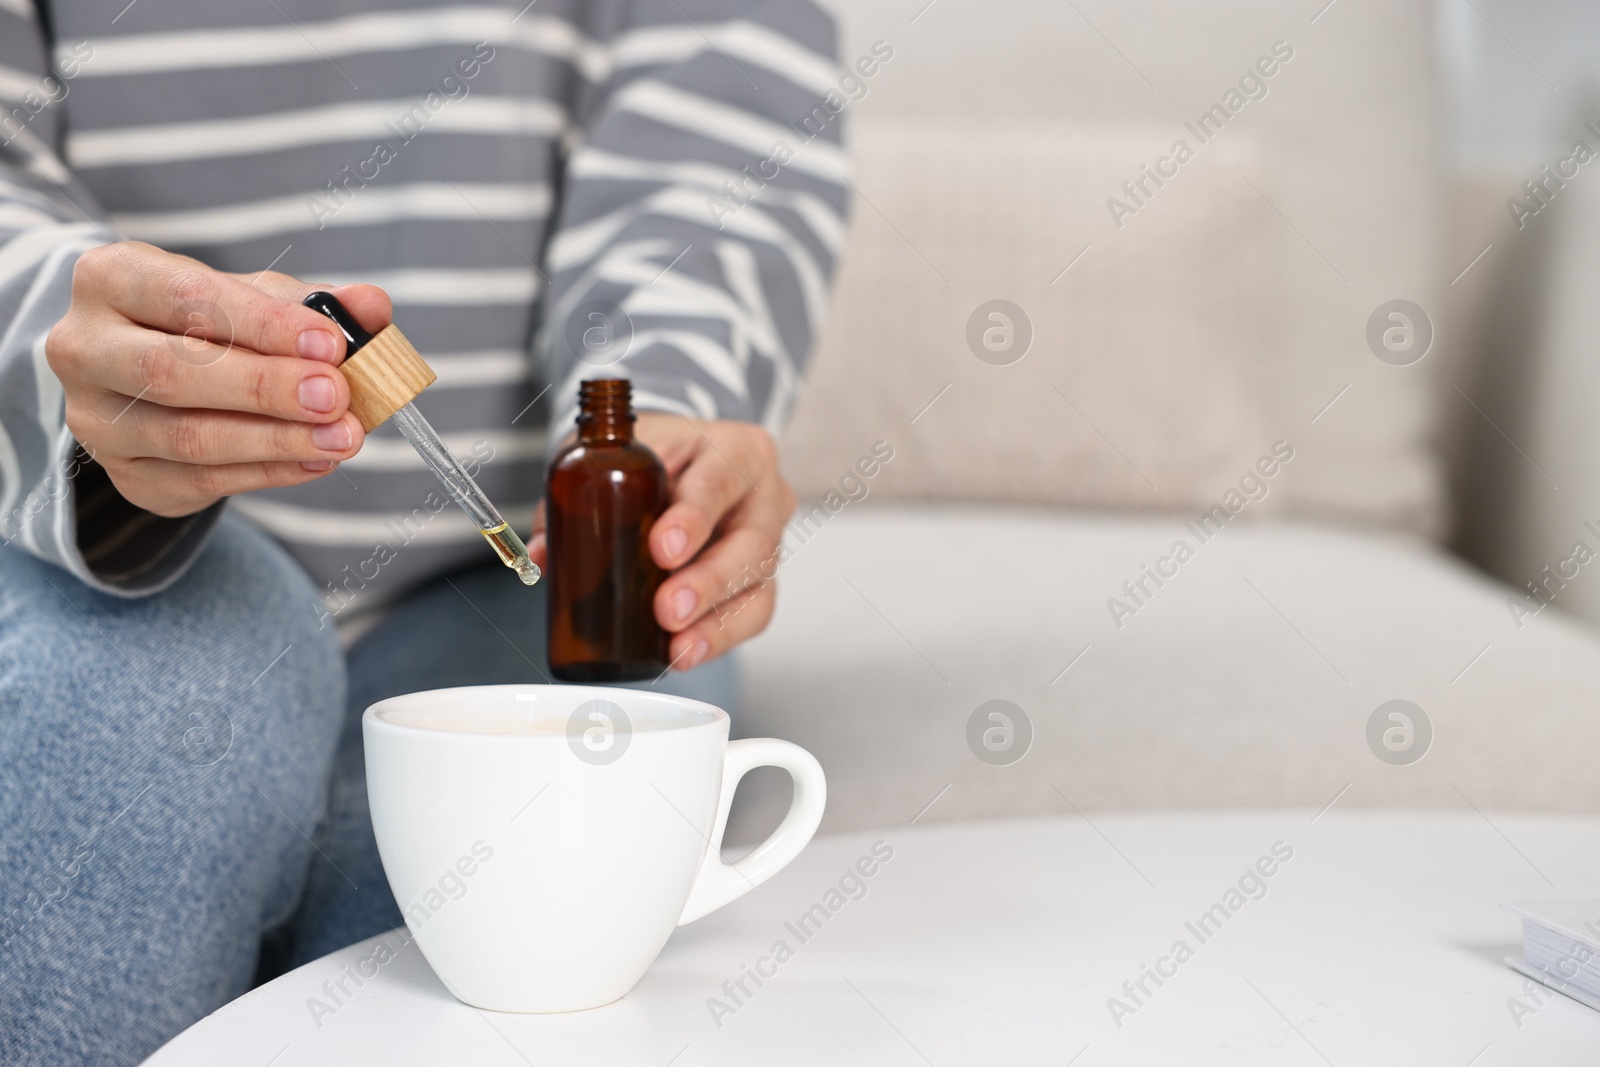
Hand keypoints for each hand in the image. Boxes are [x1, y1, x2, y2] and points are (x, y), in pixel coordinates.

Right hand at [46, 241, 390, 517]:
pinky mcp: (127, 475)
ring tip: (344, 436)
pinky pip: (202, 481)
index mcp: (110, 279)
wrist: (145, 375)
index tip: (331, 342)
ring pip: (186, 437)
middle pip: (172, 372)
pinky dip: (270, 472)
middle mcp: (84, 348)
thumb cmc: (207, 322)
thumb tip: (372, 306)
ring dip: (276, 440)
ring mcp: (97, 420)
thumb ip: (313, 301)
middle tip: (338, 395)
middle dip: (265, 387)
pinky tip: (318, 459)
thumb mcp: (255, 296)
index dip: (261, 323)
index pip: (184, 297)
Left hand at [527, 413, 795, 669]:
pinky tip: (685, 654)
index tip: (661, 549)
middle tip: (667, 609)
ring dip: (716, 622)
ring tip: (677, 647)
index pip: (720, 482)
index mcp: (737, 450)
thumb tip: (540, 554)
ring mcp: (769, 542)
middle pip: (753, 544)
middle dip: (709, 582)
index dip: (694, 518)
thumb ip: (576, 496)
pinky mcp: (760, 580)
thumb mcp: (617, 455)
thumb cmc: (656, 456)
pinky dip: (719, 637)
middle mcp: (763, 496)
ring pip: (758, 586)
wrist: (684, 462)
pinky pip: (752, 614)